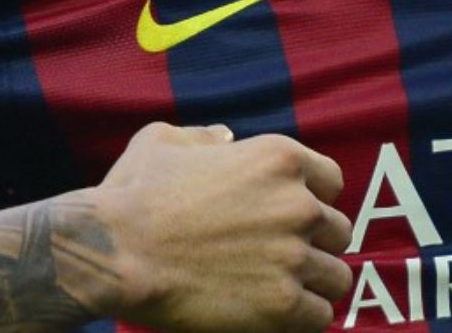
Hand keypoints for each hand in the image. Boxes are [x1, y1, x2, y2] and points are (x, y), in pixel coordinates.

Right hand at [94, 123, 352, 331]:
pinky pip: (319, 316)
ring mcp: (293, 254)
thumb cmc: (131, 196)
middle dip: (314, 246)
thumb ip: (204, 137)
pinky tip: (276, 316)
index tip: (289, 220)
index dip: (313, 202)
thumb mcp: (164, 141)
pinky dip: (302, 319)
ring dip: (313, 285)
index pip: (332, 183)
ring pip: (336, 277)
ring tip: (282, 291)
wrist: (113, 252)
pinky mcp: (281, 304)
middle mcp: (298, 204)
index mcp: (280, 158)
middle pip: (338, 232)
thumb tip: (224, 137)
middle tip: (280, 260)